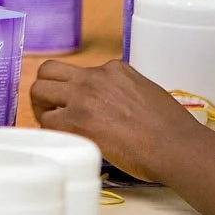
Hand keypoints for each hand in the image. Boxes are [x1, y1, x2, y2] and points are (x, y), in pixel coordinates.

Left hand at [31, 59, 202, 182]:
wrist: (175, 146)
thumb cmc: (170, 128)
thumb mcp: (146, 92)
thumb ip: (121, 91)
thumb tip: (109, 105)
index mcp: (114, 69)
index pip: (77, 71)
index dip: (71, 89)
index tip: (75, 104)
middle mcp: (94, 77)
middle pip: (48, 71)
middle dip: (45, 90)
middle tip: (51, 110)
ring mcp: (83, 96)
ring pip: (38, 91)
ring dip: (40, 107)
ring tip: (51, 125)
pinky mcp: (77, 120)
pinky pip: (46, 121)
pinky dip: (49, 130)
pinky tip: (60, 140)